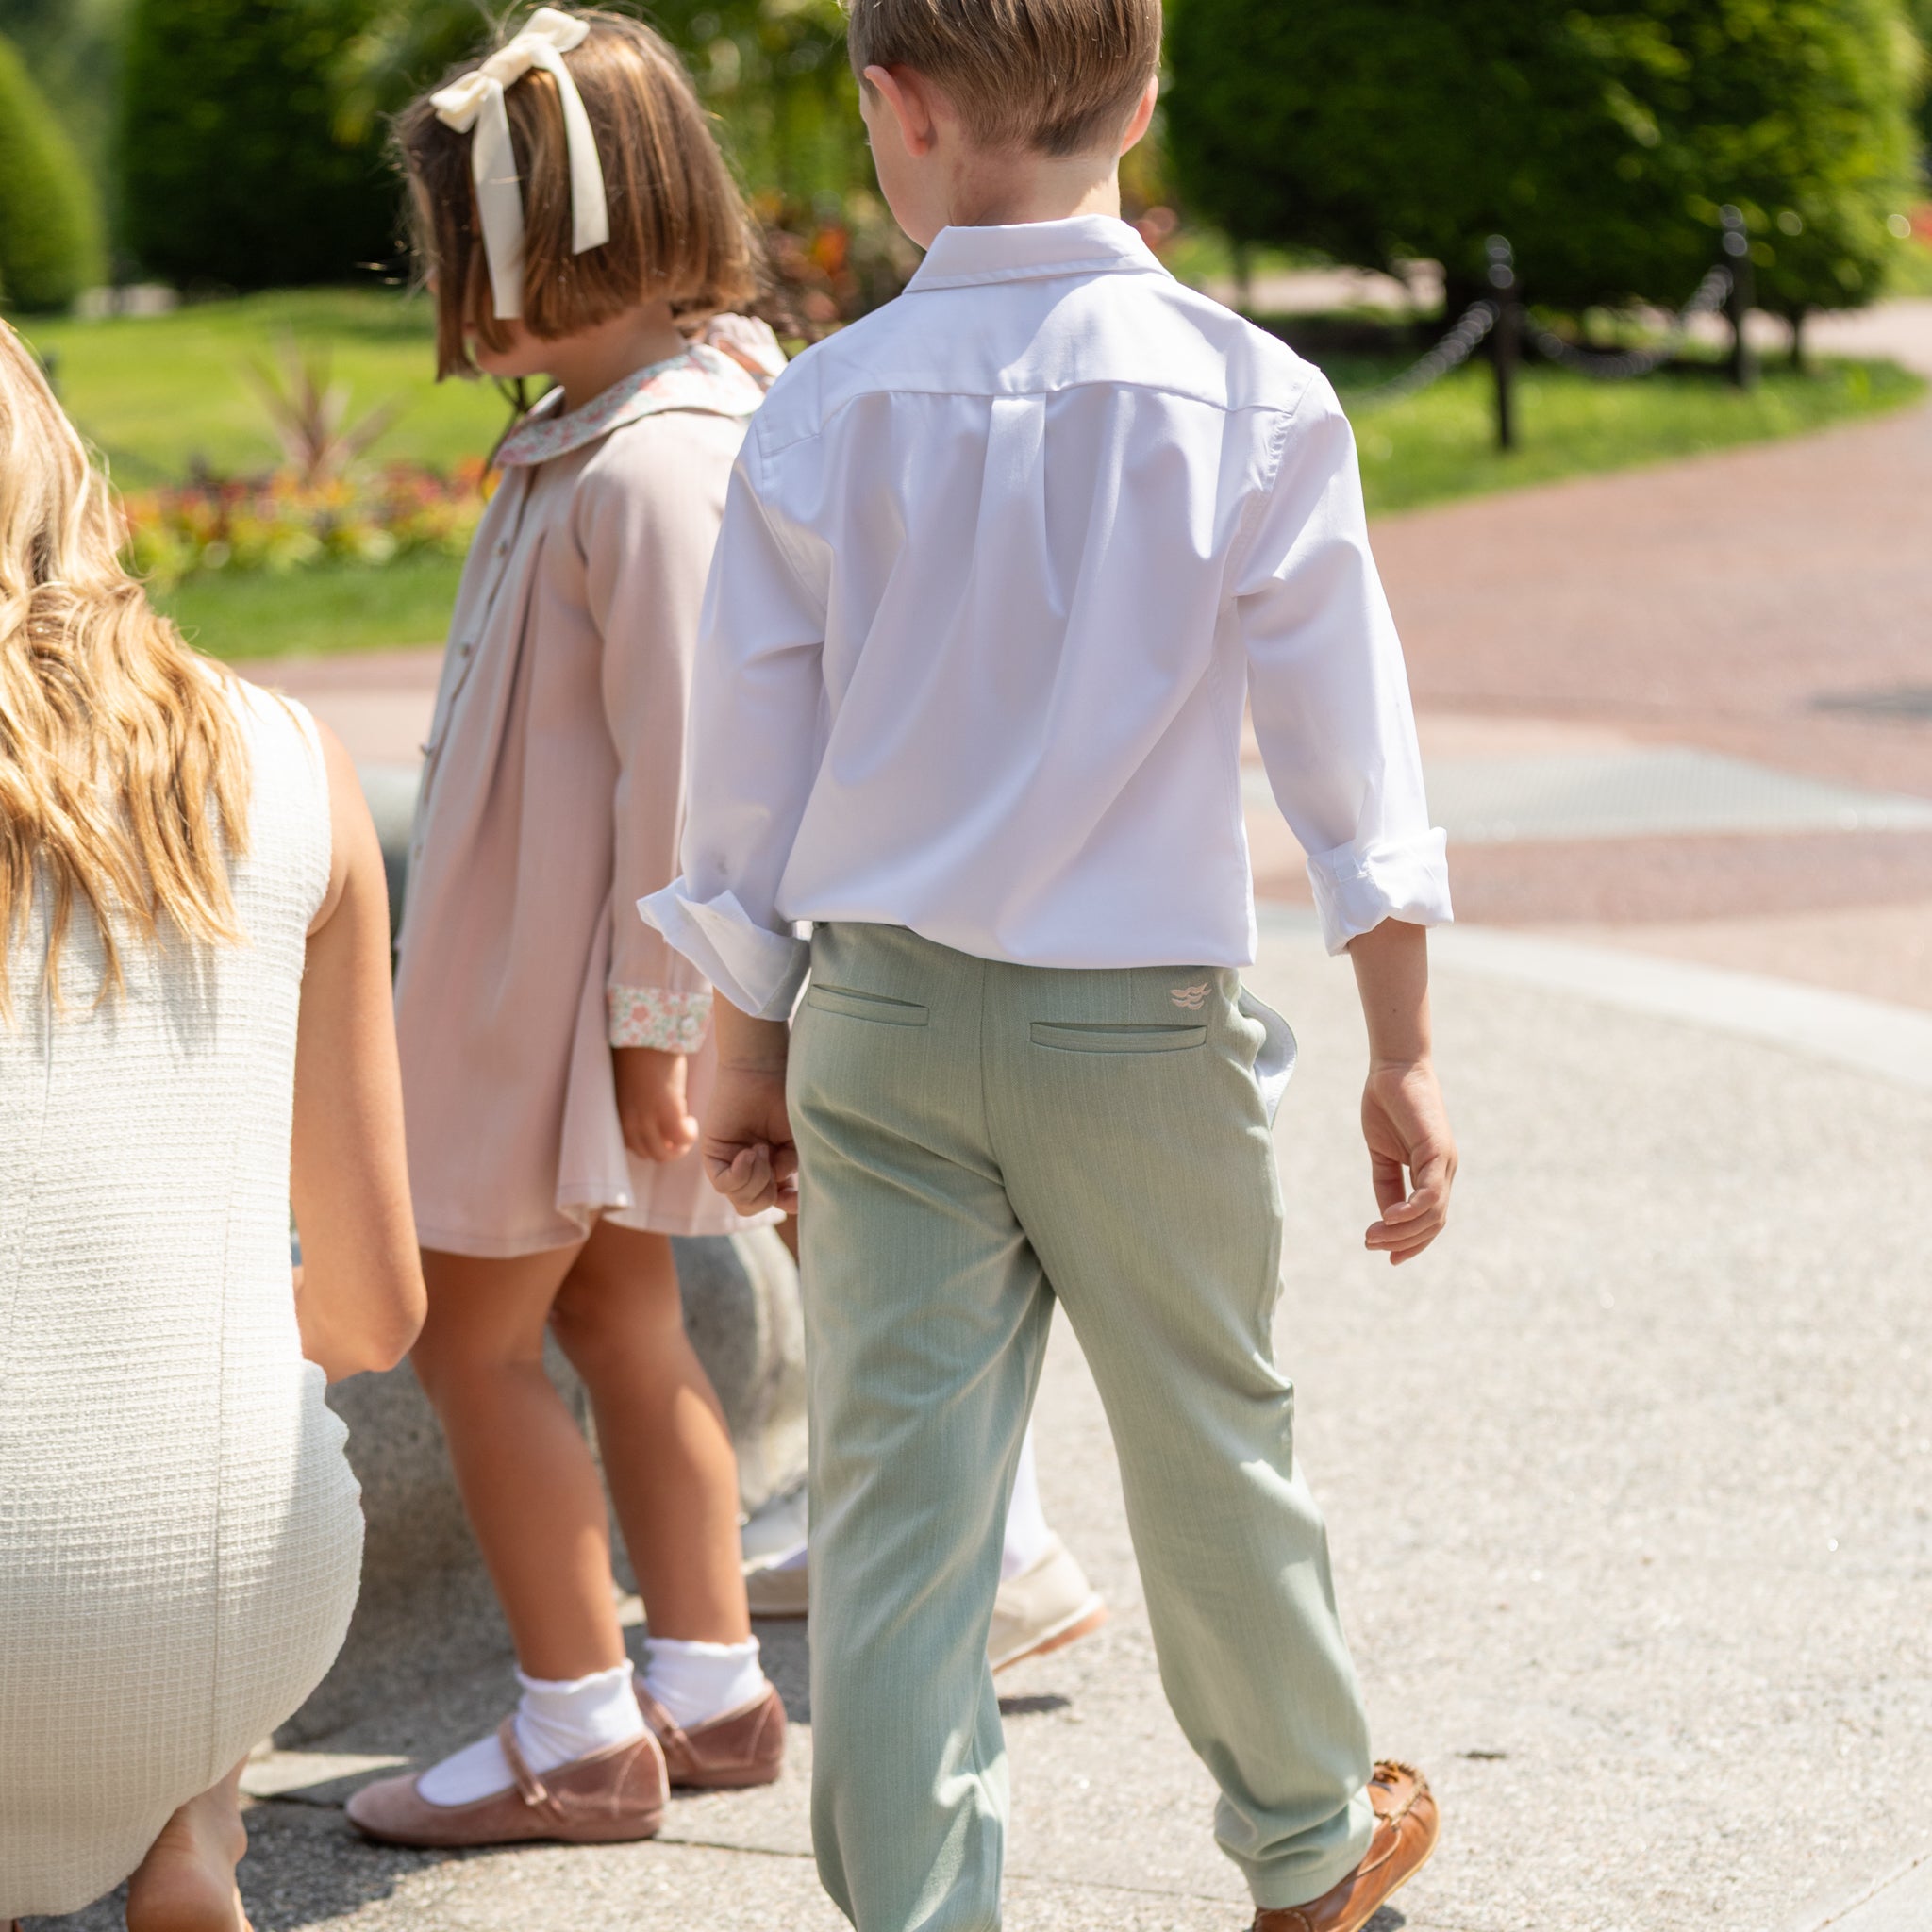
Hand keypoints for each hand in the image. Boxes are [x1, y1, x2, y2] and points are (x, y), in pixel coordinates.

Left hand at [613, 1047, 699, 1162]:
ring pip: (664, 1153)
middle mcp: (629, 1121)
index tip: (662, 1134)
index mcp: (618, 1113)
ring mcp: (647, 1118)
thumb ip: (637, 1102)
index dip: (650, 1143)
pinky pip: (681, 1138)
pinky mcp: (667, 1110)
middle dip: (667, 1150)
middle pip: (649, 1153)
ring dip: (678, 1147)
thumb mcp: (631, 1085)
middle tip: (679, 1136)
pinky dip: (689, 1135)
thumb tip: (653, 1108)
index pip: (632, 1146)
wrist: (644, 1033)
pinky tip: (692, 1121)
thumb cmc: (637, 1051)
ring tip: (686, 1131)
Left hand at [703, 1062, 797, 1214]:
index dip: (788, 1204)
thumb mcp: (796, 1143)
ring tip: (761, 1148)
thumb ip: (788, 1171)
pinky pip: (723, 1184)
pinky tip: (748, 1153)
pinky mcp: (713, 1154)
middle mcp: (750, 1167)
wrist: (764, 1070)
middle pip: (754, 1205)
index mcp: (773, 1165)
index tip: (795, 1196)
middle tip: (772, 1158)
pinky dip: (739, 1175)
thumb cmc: (786, 1099)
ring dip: (756, 1180)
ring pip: (740, 1200)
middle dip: (768, 1193)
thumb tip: (778, 1195)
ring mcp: (730, 1162)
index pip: (776, 1201)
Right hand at [1361, 1059, 1455, 1264]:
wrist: (1393, 1069)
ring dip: (1402, 1231)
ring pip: (1432, 1213)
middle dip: (1403, 1242)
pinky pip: (1430, 1191)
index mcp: (1432, 1174)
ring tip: (1373, 1236)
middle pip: (1432, 1224)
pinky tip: (1390, 1217)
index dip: (1411, 1243)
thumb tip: (1387, 1219)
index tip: (1386, 1256)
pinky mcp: (1437, 1150)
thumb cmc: (1388, 1106)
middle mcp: (1444, 1172)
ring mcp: (1444, 1162)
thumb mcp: (1383, 1155)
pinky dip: (1411, 1209)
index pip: (1429, 1220)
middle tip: (1371, 1245)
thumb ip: (1387, 1185)